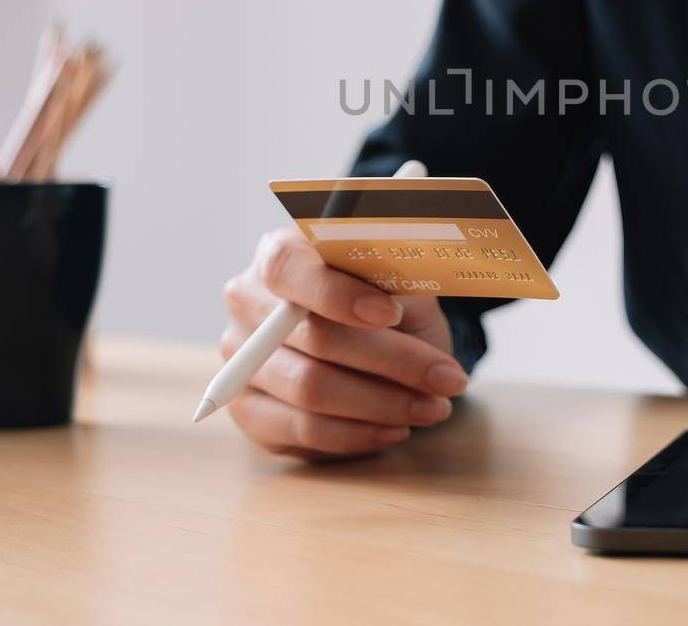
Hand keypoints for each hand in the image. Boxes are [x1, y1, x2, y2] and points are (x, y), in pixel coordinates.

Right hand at [220, 226, 467, 459]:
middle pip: (314, 338)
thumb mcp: (398, 280)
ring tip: (434, 406)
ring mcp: (241, 360)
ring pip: (311, 390)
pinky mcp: (249, 411)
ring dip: (384, 404)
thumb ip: (394, 282)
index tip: (391, 314)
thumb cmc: (384, 299)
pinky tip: (397, 428)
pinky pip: (305, 430)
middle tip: (447, 379)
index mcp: (280, 253)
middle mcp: (248, 304)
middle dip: (392, 362)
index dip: (337, 293)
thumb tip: (402, 299)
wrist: (369, 335)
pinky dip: (359, 433)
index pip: (290, 269)